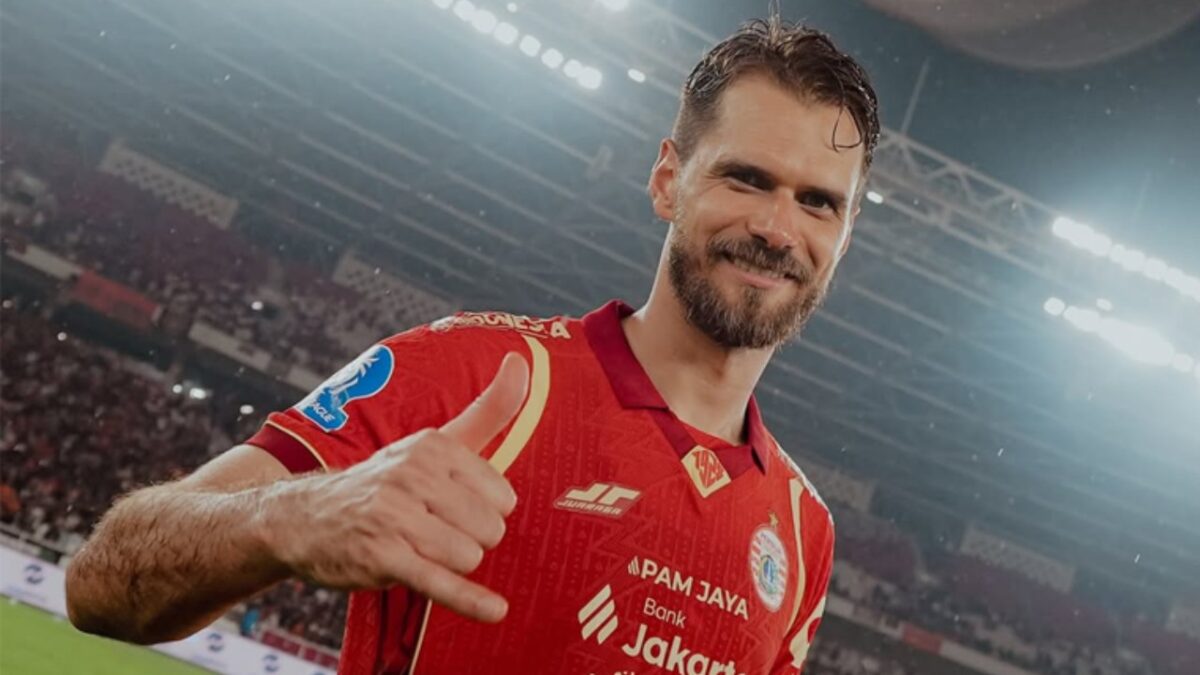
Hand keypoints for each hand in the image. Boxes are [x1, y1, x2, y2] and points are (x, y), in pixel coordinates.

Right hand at [263, 352, 528, 621]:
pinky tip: (494, 609)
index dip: (484, 513)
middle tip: (433, 532)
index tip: (455, 509)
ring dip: (452, 565)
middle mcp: (412, 475)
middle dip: (471, 541)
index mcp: (433, 446)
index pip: (502, 496)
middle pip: (490, 529)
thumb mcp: (435, 441)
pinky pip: (441, 582)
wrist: (302, 518)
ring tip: (420, 550)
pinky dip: (470, 600)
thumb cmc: (386, 482)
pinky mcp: (381, 556)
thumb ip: (486, 410)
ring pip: (469, 555)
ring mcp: (394, 516)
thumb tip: (521, 362)